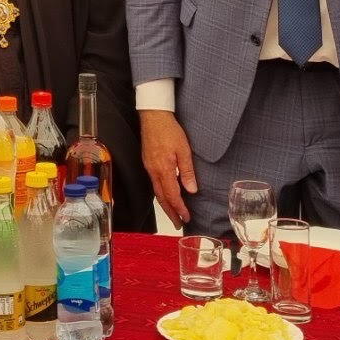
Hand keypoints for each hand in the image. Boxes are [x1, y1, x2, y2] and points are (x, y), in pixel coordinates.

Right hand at [139, 110, 195, 226]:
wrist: (153, 116)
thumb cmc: (169, 130)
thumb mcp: (184, 150)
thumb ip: (187, 171)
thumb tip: (191, 190)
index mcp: (163, 169)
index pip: (172, 195)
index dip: (179, 208)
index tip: (186, 218)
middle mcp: (153, 171)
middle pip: (161, 198)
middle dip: (170, 212)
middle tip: (178, 223)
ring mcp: (149, 167)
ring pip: (156, 191)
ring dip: (165, 205)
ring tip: (173, 214)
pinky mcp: (148, 162)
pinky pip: (154, 183)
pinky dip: (161, 193)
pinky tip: (166, 195)